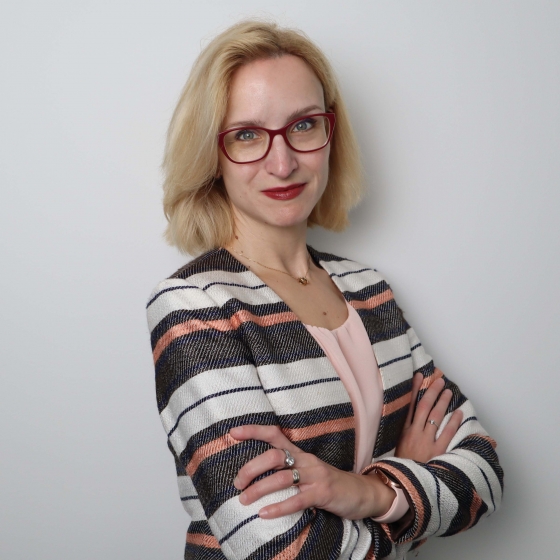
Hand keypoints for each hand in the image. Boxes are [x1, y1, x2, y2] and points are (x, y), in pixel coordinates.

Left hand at [229, 425, 394, 519]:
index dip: (254, 431)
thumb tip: (256, 476)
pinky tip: (264, 514)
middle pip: (274, 455)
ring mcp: (315, 476)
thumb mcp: (308, 471)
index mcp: (300, 453)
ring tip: (244, 500)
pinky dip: (279, 507)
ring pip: (282, 477)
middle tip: (237, 483)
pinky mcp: (323, 494)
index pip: (275, 435)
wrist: (361, 493)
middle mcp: (306, 460)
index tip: (233, 432)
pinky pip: (297, 500)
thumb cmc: (328, 483)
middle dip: (251, 467)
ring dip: (259, 489)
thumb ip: (287, 470)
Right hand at [396, 370, 463, 462]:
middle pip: (424, 406)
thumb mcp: (399, 447)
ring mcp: (426, 441)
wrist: (405, 485)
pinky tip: (458, 413)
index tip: (420, 377)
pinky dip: (453, 422)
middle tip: (440, 381)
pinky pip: (447, 433)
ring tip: (448, 391)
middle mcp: (415, 433)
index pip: (410, 405)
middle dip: (432, 391)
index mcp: (404, 431)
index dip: (415, 390)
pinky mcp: (437, 452)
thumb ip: (406, 432)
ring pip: (436, 416)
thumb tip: (413, 418)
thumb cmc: (404, 466)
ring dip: (443, 402)